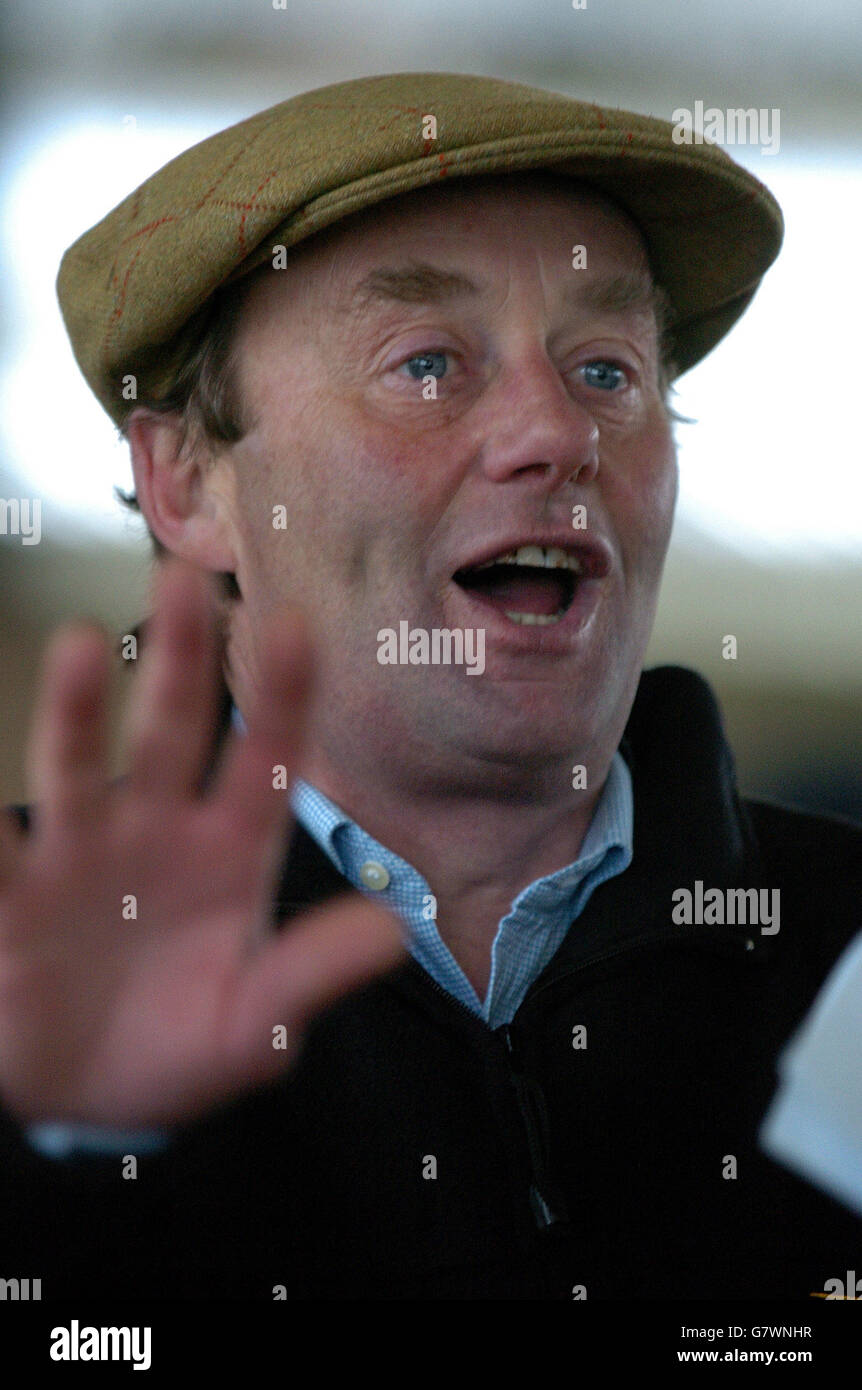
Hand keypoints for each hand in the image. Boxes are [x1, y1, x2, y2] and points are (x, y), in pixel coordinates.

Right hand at [0, 557, 403, 1127]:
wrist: (92, 1103)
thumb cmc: (183, 1049)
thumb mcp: (255, 1024)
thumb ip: (312, 973)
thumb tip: (396, 928)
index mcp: (228, 853)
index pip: (263, 761)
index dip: (281, 697)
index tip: (297, 627)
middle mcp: (156, 832)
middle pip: (170, 731)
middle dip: (180, 661)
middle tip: (186, 580)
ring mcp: (81, 855)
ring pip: (78, 765)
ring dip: (79, 709)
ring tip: (84, 647)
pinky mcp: (13, 893)